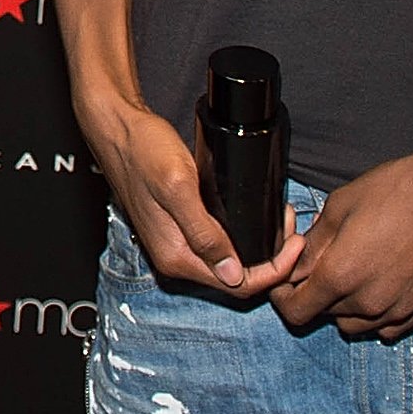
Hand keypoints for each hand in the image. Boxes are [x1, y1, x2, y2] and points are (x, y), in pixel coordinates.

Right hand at [77, 83, 302, 300]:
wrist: (116, 129)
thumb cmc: (143, 150)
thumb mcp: (178, 186)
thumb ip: (204, 234)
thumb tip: (232, 274)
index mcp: (176, 257)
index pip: (238, 285)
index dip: (274, 270)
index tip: (296, 243)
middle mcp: (175, 258)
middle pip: (235, 277)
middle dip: (271, 258)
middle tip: (290, 226)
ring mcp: (175, 245)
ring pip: (228, 262)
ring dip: (257, 248)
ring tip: (279, 217)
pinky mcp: (176, 229)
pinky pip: (216, 246)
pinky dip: (240, 237)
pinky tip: (252, 217)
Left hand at [270, 141, 412, 339]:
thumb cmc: (402, 189)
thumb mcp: (342, 205)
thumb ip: (315, 242)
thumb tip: (296, 261)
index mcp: (342, 275)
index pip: (295, 312)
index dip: (284, 296)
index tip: (288, 279)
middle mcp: (370, 302)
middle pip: (326, 316)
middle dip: (317, 294)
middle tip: (327, 261)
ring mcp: (402, 310)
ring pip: (357, 325)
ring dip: (347, 306)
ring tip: (356, 269)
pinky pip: (390, 325)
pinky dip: (379, 312)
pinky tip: (384, 280)